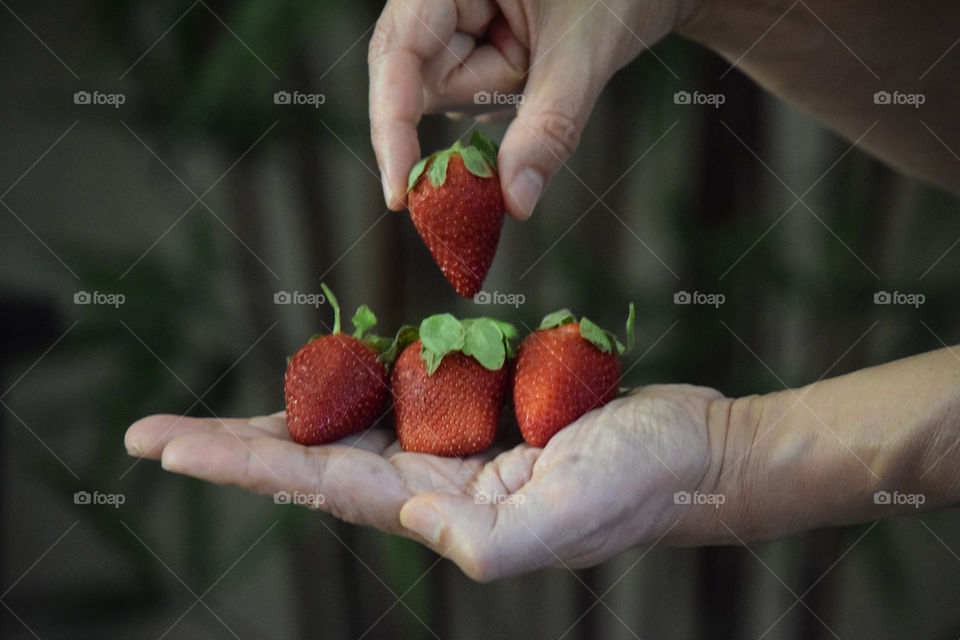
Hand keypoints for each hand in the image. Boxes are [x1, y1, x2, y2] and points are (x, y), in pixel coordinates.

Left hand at [125, 383, 724, 580]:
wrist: (695, 453)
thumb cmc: (644, 485)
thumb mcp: (573, 516)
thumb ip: (496, 539)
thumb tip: (422, 531)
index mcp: (442, 509)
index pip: (318, 485)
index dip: (239, 465)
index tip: (167, 447)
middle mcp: (436, 486)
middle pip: (314, 462)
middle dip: (235, 450)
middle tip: (158, 436)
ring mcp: (458, 452)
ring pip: (351, 432)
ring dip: (286, 423)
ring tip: (223, 420)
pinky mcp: (485, 420)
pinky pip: (405, 401)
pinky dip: (357, 390)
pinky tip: (331, 381)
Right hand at [369, 0, 700, 217]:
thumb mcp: (584, 54)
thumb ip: (548, 128)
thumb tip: (514, 204)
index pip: (397, 53)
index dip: (391, 125)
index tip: (397, 195)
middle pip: (421, 80)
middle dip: (482, 90)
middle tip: (534, 64)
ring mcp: (449, 16)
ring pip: (450, 92)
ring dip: (503, 91)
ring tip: (545, 48)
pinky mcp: (465, 40)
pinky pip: (468, 92)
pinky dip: (505, 93)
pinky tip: (534, 59)